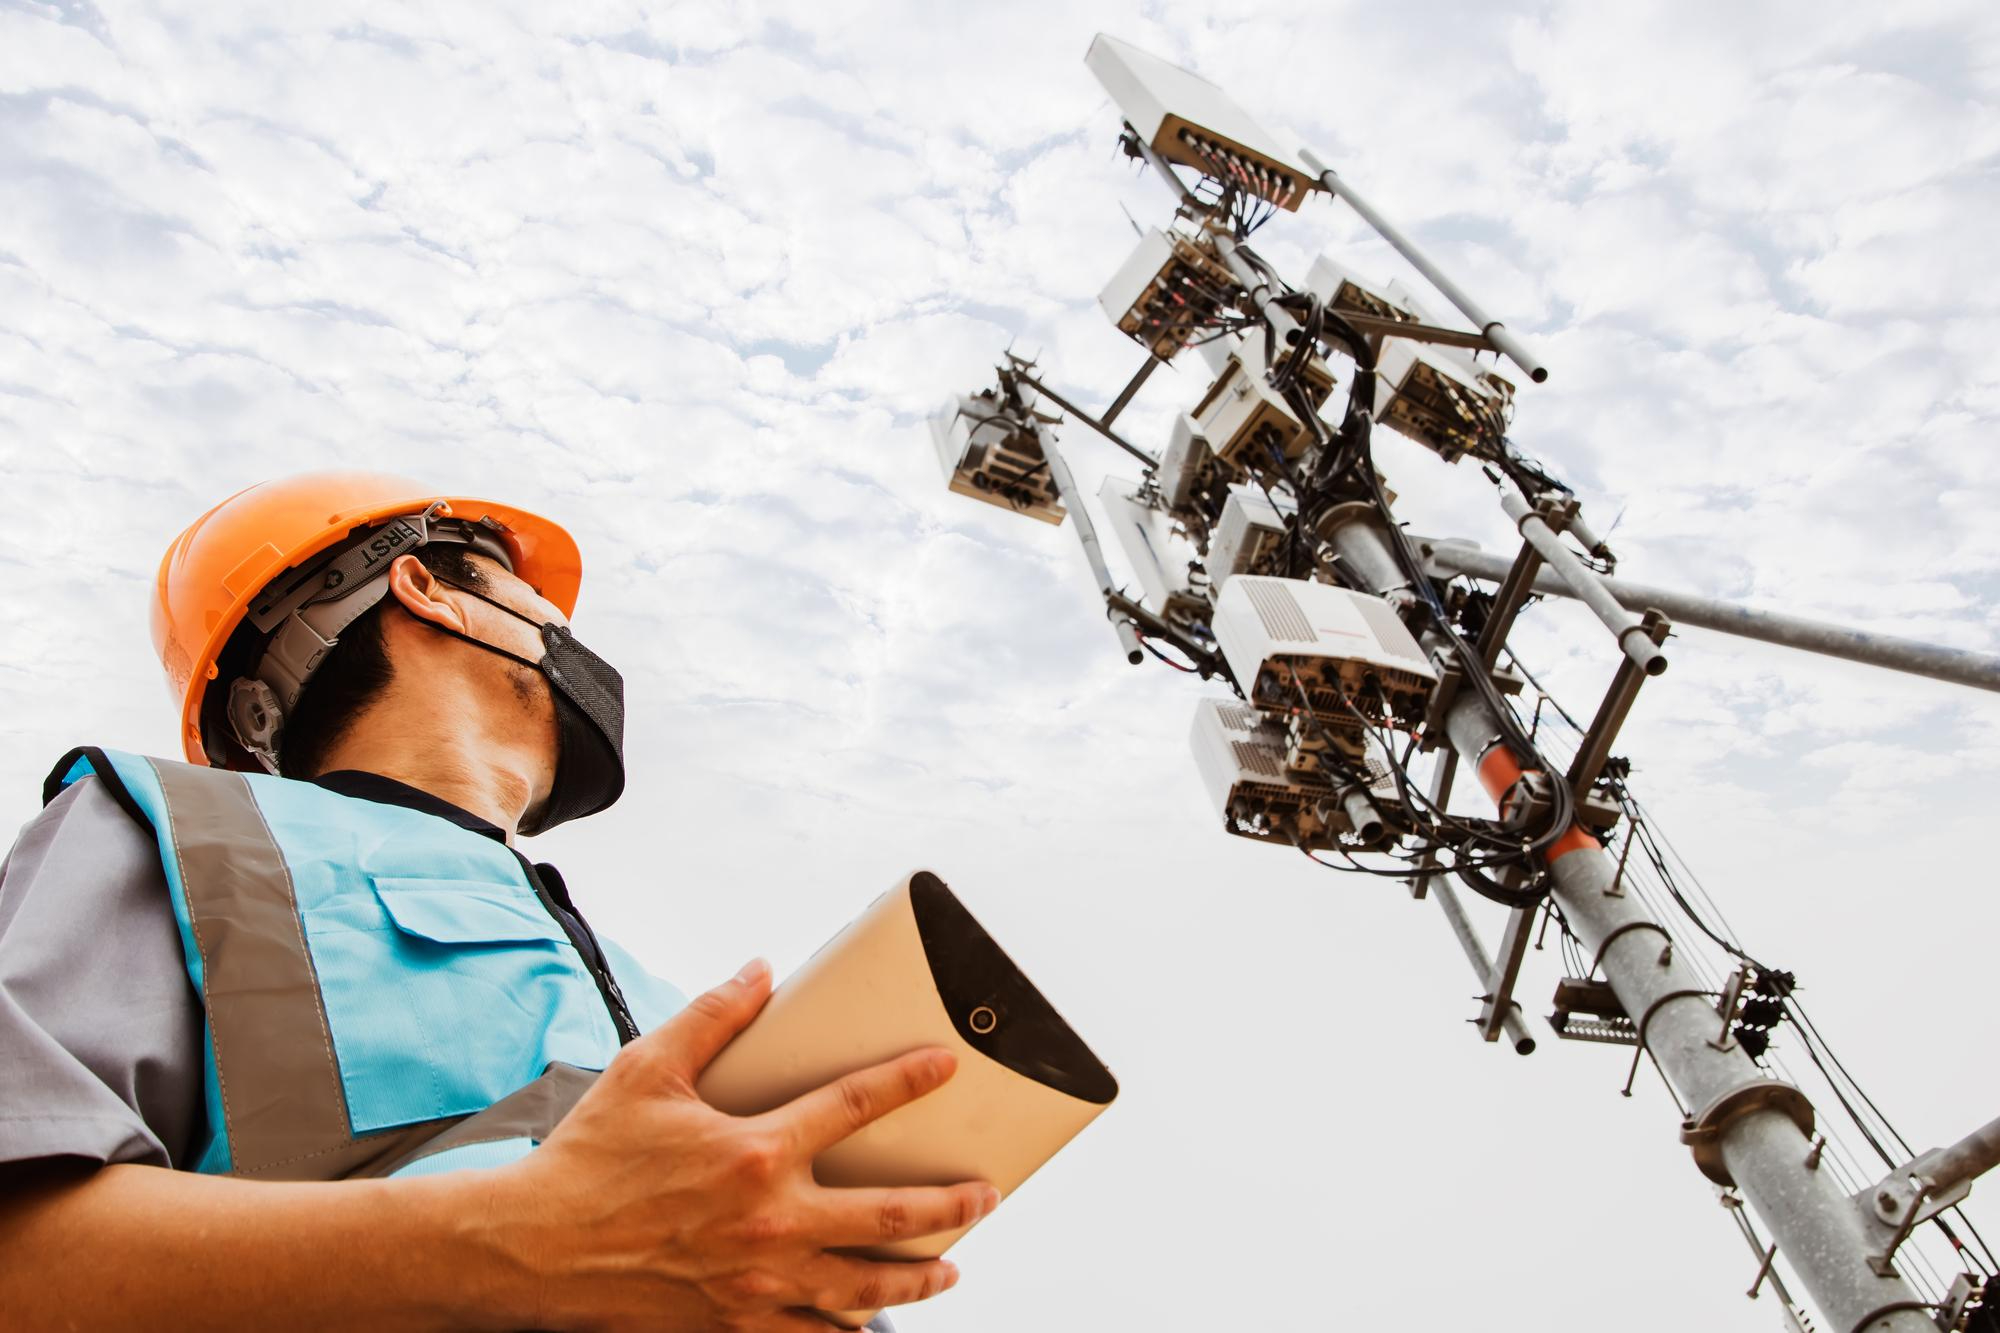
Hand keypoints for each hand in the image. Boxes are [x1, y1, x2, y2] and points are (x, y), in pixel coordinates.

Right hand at [483, 958, 997, 1331]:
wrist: (532, 1251)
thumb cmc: (587, 1158)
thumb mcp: (646, 1071)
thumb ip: (711, 1016)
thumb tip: (760, 970)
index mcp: (755, 1150)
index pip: (858, 1104)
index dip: (910, 1079)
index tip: (947, 1066)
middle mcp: (770, 1221)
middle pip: (891, 1216)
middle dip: (951, 1205)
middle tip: (983, 1194)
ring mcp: (756, 1281)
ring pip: (863, 1292)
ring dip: (916, 1279)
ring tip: (948, 1268)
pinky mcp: (733, 1324)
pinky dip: (845, 1331)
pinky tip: (866, 1324)